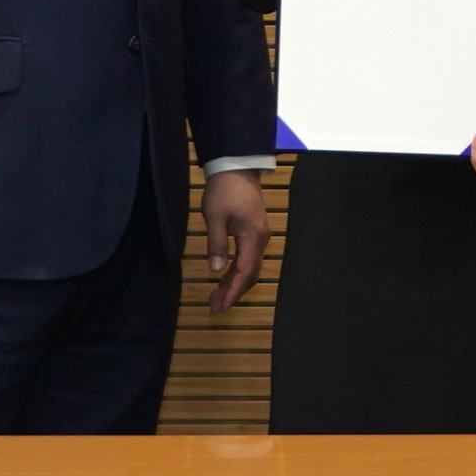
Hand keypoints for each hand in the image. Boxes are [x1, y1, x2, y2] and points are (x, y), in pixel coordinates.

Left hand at [200, 170, 269, 311]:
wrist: (236, 167)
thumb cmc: (224, 191)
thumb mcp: (215, 217)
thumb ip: (216, 244)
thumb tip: (216, 270)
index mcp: (253, 237)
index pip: (245, 272)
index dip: (233, 291)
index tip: (221, 306)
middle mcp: (260, 240)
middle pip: (250, 273)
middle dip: (233, 292)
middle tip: (216, 308)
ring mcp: (259, 236)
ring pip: (249, 267)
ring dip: (234, 283)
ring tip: (217, 298)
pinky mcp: (253, 231)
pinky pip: (247, 257)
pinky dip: (236, 270)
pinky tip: (224, 278)